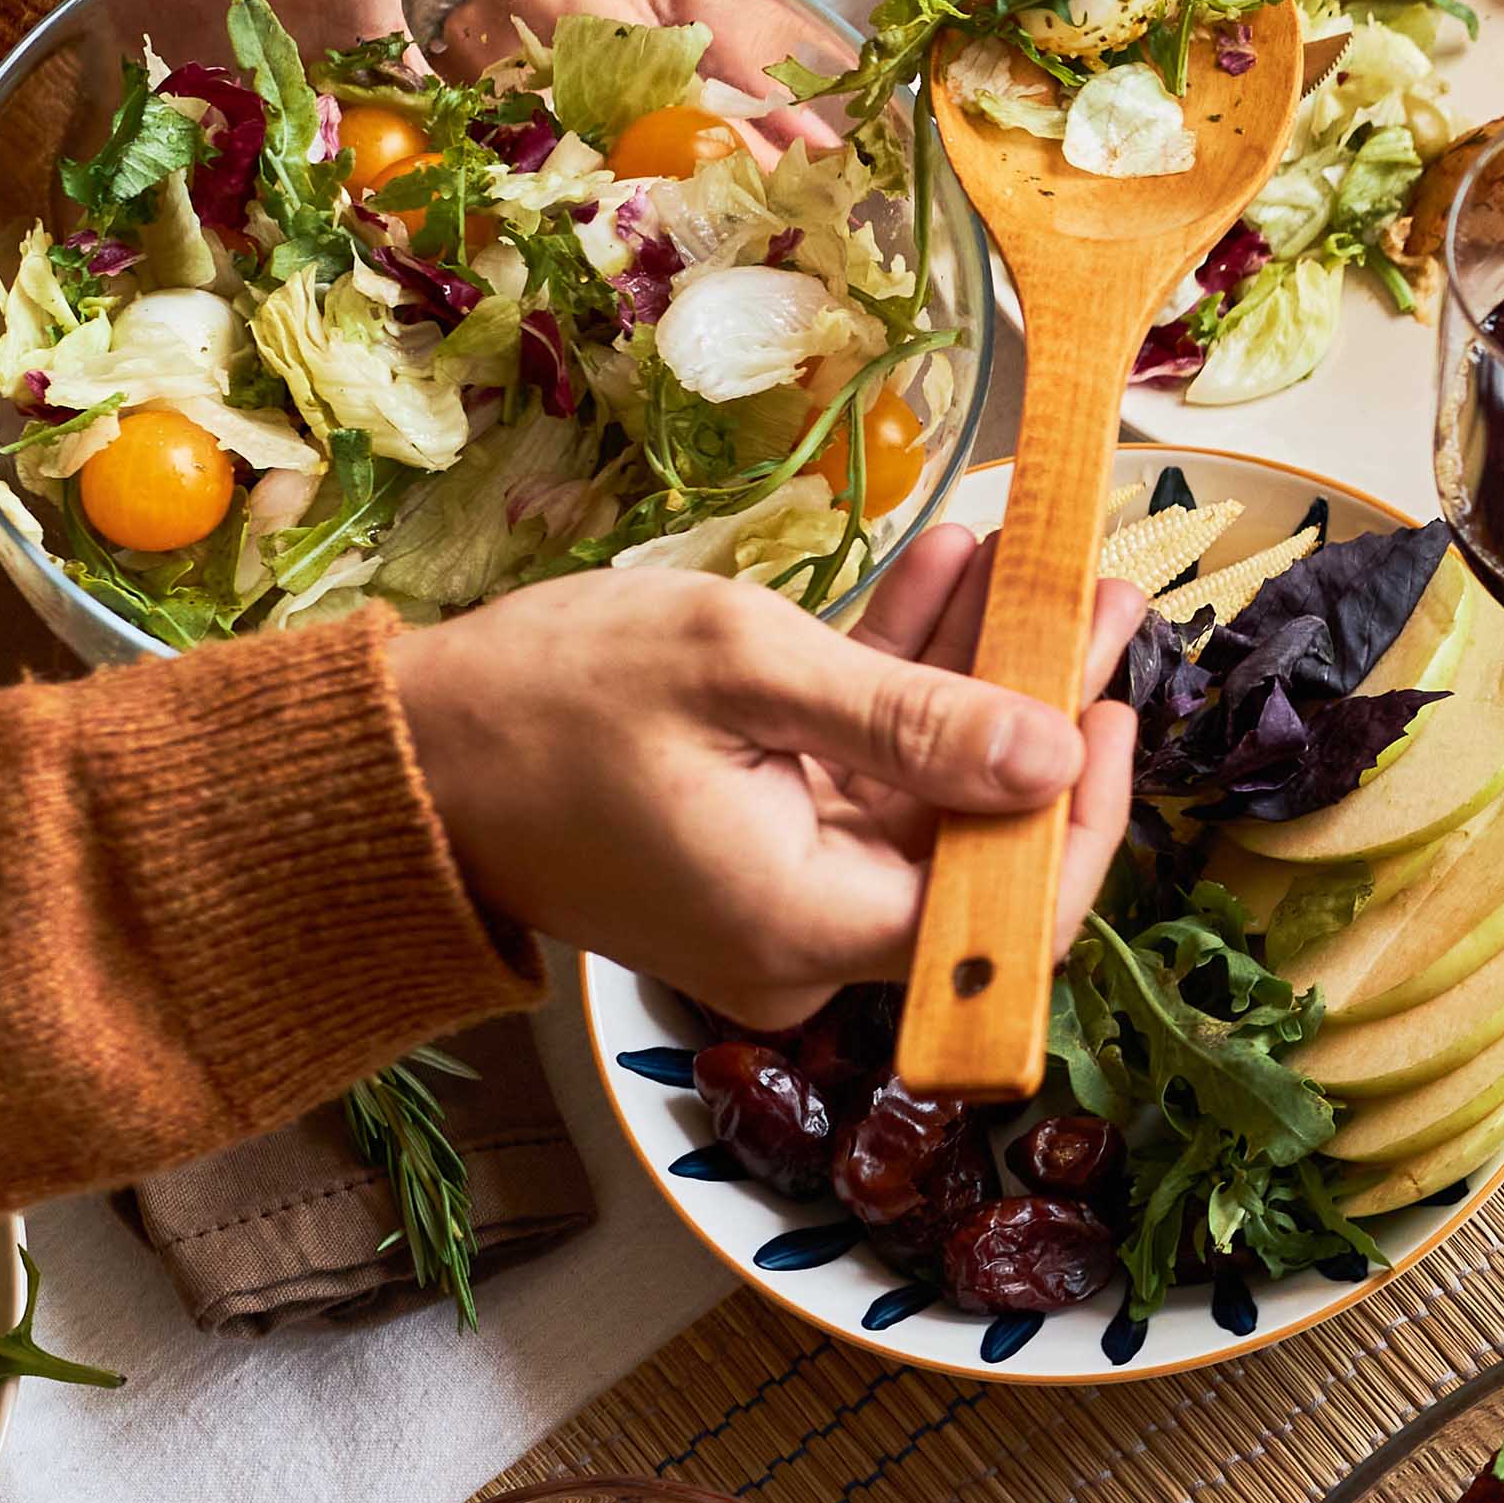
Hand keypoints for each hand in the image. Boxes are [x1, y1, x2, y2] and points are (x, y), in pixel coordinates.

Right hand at [390, 535, 1143, 1029]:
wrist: (393, 756)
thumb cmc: (540, 704)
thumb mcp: (740, 673)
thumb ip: (908, 717)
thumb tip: (1052, 755)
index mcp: (814, 926)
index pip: (1010, 915)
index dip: (1081, 815)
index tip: (1110, 705)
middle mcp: (810, 938)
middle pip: (973, 838)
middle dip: (1037, 711)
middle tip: (1095, 594)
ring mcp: (781, 895)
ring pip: (923, 790)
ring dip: (975, 677)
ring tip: (1038, 564)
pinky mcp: (754, 849)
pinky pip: (857, 773)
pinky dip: (897, 684)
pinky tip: (947, 579)